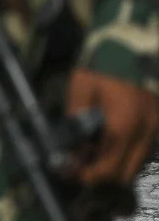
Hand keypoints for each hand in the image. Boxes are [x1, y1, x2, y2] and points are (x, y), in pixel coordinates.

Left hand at [67, 69, 158, 186]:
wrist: (132, 43)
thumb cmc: (103, 66)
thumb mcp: (81, 90)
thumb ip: (75, 121)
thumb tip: (70, 150)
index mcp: (123, 126)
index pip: (107, 168)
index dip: (87, 176)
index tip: (70, 173)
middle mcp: (146, 132)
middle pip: (125, 174)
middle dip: (101, 175)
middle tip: (80, 166)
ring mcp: (157, 128)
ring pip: (137, 164)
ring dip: (116, 165)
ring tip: (93, 153)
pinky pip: (145, 150)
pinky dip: (127, 154)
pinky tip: (110, 143)